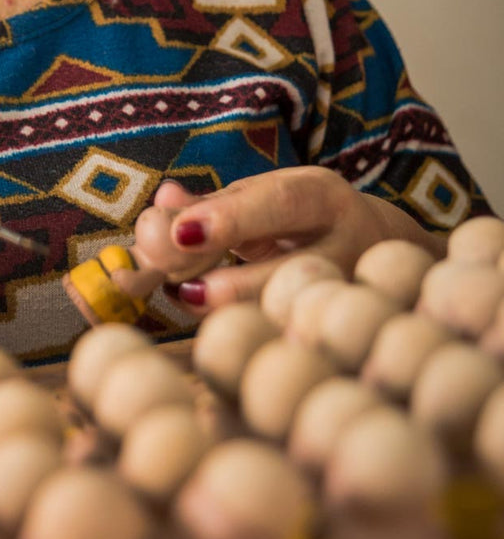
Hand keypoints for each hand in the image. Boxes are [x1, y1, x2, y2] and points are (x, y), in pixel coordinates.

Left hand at [119, 168, 444, 312]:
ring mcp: (348, 296)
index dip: (231, 218)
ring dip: (233, 315)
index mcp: (323, 198)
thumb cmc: (299, 218)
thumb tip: (162, 204)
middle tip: (184, 292)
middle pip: (295, 267)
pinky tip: (214, 327)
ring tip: (187, 301)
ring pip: (294, 314)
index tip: (181, 233)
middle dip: (235, 284)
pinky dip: (247, 335)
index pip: (281, 203)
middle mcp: (347, 246)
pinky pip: (291, 341)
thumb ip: (209, 204)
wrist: (377, 246)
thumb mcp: (261, 197)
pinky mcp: (338, 332)